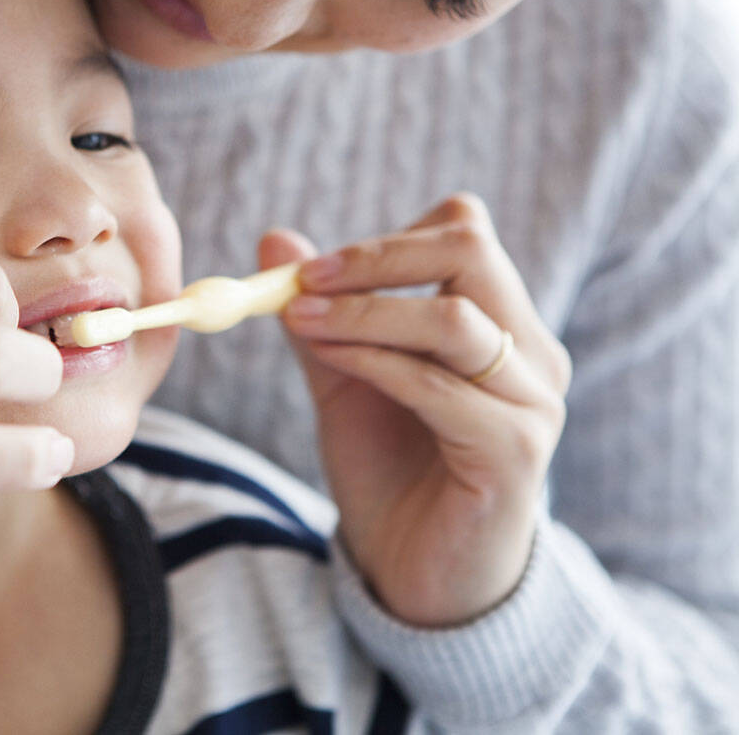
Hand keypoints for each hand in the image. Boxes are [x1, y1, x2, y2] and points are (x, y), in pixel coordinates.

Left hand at [261, 193, 570, 625]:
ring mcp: (531, 402)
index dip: (386, 238)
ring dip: (364, 311)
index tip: (309, 267)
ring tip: (297, 319)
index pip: (463, 232)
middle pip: (471, 251)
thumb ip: (318, 312)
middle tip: (302, 279)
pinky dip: (375, 362)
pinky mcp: (514, 453)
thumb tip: (274, 240)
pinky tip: (328, 358)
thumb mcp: (344, 378)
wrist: (415, 572)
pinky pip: (441, 388)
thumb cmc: (388, 470)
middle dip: (376, 257)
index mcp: (500, 323)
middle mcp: (530, 352)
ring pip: (454, 319)